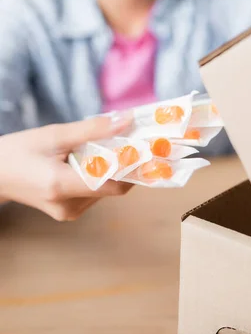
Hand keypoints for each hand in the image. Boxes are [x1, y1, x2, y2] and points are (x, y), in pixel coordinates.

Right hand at [0, 116, 132, 220]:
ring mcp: (69, 213)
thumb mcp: (54, 135)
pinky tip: (89, 162)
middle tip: (131, 142)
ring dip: (112, 170)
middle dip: (125, 165)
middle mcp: (68, 206)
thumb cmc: (19, 151)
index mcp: (61, 186)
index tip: (148, 149)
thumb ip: (93, 130)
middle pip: (113, 187)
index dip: (135, 169)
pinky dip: (99, 176)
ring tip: (103, 149)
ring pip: (106, 190)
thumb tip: (128, 121)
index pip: (115, 185)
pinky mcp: (69, 213)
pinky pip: (95, 193)